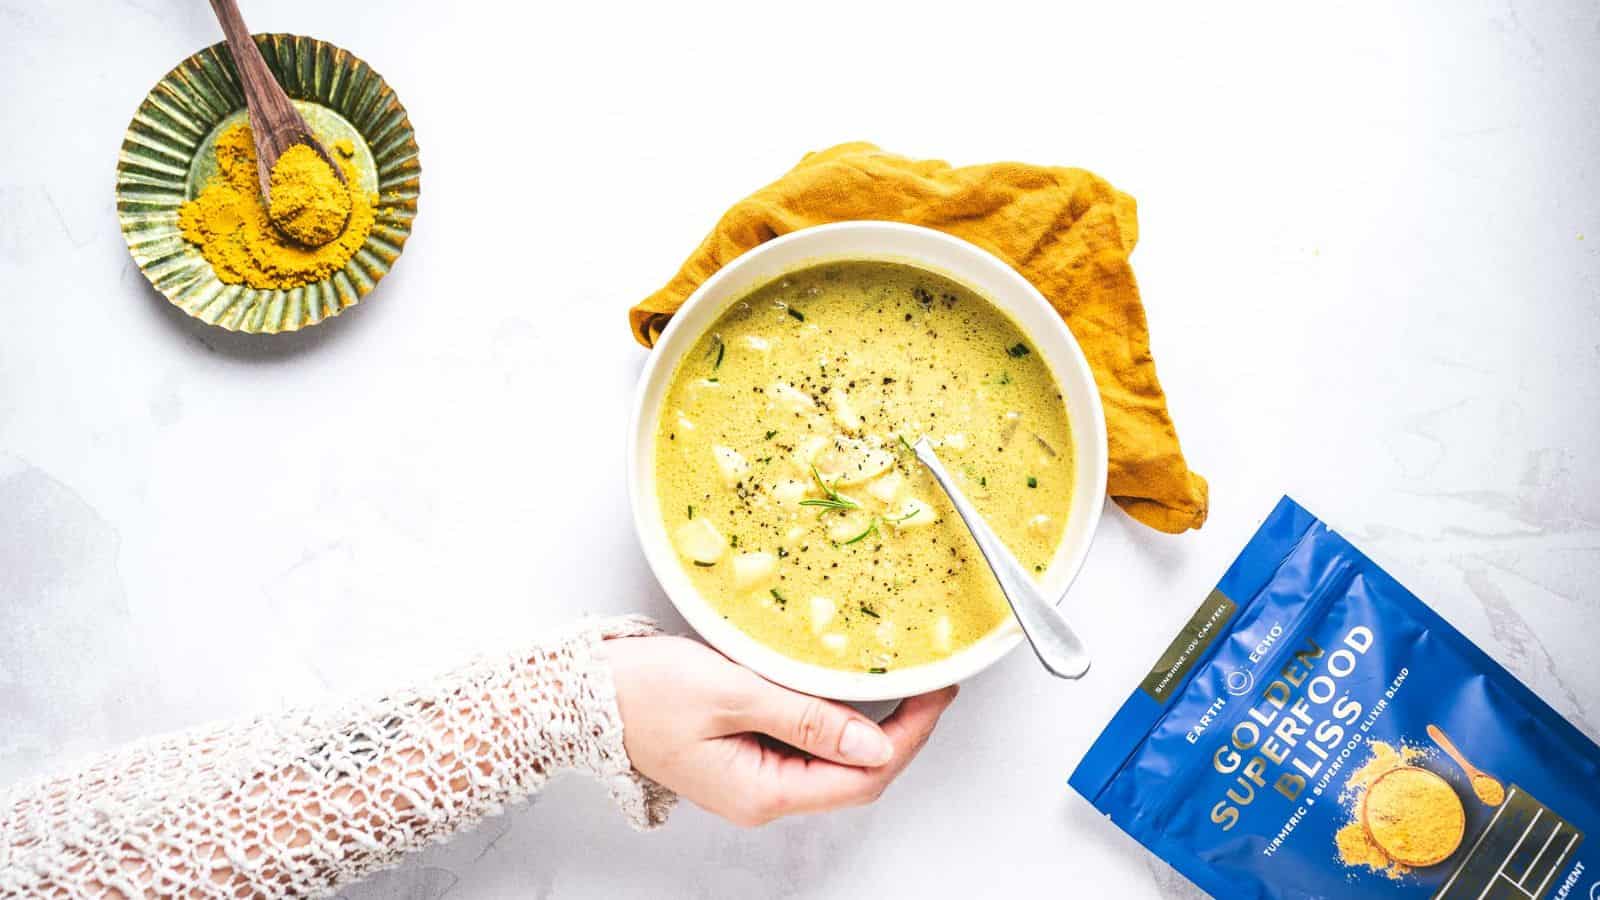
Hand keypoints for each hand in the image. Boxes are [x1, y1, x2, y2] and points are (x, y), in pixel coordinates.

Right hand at [601, 635, 957, 826]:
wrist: (577, 694)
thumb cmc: (639, 691)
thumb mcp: (731, 693)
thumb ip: (806, 717)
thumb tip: (874, 744)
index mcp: (760, 792)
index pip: (862, 777)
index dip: (910, 736)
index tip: (937, 694)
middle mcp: (760, 796)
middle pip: (854, 775)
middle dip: (900, 731)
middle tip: (931, 683)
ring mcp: (751, 778)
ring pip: (832, 760)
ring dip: (870, 724)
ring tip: (901, 681)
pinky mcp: (742, 755)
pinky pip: (805, 745)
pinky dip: (834, 718)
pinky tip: (847, 688)